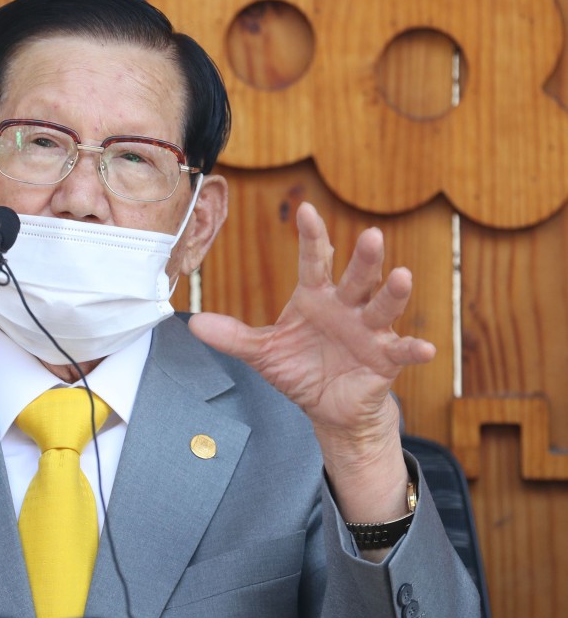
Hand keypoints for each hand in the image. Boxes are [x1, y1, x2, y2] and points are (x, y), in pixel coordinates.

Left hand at [189, 202, 433, 461]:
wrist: (328, 407)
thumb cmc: (300, 369)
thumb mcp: (263, 353)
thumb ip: (233, 337)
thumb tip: (194, 323)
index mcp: (316, 297)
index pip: (314, 261)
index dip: (311, 236)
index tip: (306, 209)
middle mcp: (347, 306)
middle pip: (357, 276)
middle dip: (364, 258)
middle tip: (372, 234)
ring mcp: (370, 330)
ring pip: (383, 306)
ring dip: (394, 292)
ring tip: (402, 276)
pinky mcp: (385, 358)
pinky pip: (401, 350)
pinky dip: (412, 349)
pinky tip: (424, 348)